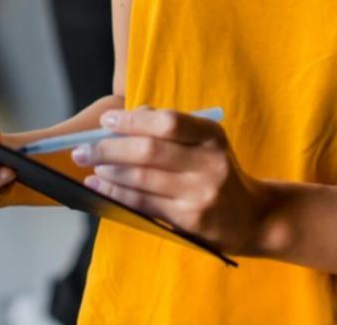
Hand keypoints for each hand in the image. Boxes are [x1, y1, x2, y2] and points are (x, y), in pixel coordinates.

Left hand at [72, 106, 273, 254]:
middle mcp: (209, 162)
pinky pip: (145, 204)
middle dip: (109, 148)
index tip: (106, 121)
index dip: (132, 120)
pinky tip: (100, 188)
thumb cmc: (218, 171)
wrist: (253, 217)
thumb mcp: (206, 142)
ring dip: (109, 173)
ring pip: (143, 179)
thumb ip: (170, 128)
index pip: (167, 122)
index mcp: (212, 135)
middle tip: (83, 149)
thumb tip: (126, 117)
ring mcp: (201, 193)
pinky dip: (117, 194)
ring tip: (90, 167)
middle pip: (149, 150)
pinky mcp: (191, 220)